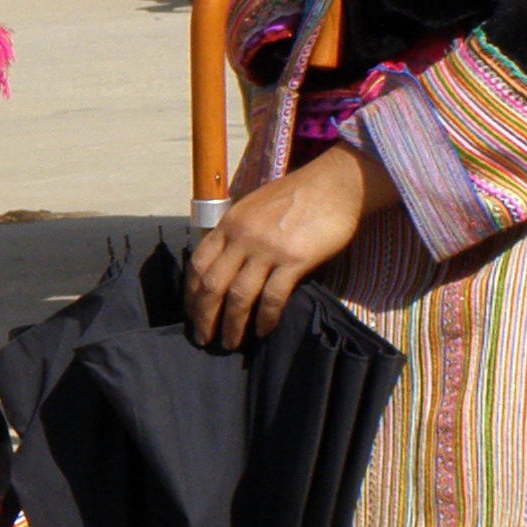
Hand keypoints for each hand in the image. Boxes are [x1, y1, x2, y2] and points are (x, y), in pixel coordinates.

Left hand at [185, 145, 395, 348]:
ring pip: (239, 296)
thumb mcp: (253, 207)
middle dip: (204, 316)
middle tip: (202, 338)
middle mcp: (242, 237)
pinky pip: (273, 296)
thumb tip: (225, 264)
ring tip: (229, 343)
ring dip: (231, 324)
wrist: (335, 183)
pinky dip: (266, 317)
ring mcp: (267, 248)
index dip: (190, 293)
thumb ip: (236, 233)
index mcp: (228, 224)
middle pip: (212, 285)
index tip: (192, 313)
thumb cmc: (297, 195)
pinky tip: (263, 331)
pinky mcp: (295, 259)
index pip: (197, 264)